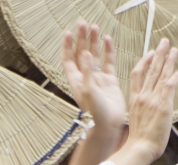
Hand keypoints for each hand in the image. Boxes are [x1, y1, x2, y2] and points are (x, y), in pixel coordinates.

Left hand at [60, 22, 124, 136]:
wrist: (108, 127)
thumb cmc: (95, 114)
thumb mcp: (88, 92)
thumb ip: (86, 72)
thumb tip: (84, 53)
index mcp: (76, 81)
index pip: (68, 59)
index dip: (67, 46)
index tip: (68, 33)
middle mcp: (85, 78)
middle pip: (81, 53)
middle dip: (81, 39)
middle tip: (83, 24)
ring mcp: (97, 79)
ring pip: (94, 56)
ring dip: (94, 42)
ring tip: (95, 27)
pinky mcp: (110, 81)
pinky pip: (108, 62)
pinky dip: (108, 51)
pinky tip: (108, 40)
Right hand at [112, 40, 177, 164]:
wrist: (139, 149)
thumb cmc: (137, 142)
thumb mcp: (136, 122)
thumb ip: (142, 112)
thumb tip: (149, 113)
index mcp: (134, 100)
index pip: (137, 75)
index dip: (144, 62)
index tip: (149, 54)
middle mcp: (143, 97)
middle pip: (150, 70)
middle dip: (158, 55)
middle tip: (164, 42)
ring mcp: (152, 100)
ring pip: (160, 75)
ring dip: (168, 60)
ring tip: (174, 49)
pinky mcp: (163, 105)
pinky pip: (170, 85)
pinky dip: (177, 75)